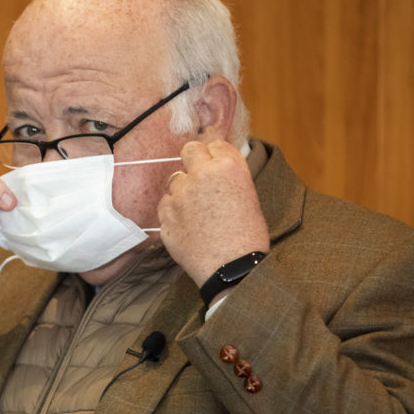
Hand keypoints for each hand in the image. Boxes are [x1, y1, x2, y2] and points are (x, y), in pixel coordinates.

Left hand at [156, 140, 269, 287]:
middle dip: (194, 161)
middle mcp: (201, 174)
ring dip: (183, 189)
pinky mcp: (166, 213)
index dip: (215, 156)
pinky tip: (186, 223)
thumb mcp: (248, 197)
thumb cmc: (247, 237)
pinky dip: (173, 210)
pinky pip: (165, 203)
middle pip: (189, 150)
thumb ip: (229, 177)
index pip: (214, 145)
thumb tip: (216, 169)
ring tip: (196, 210)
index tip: (215, 166)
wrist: (231, 268)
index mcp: (228, 167)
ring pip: (175, 179)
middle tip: (200, 179)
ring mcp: (180, 193)